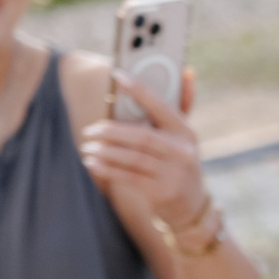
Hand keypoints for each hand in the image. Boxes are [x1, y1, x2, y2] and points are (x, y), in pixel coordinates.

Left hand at [81, 67, 208, 226]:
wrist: (190, 206)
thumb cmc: (178, 162)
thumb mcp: (183, 136)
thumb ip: (181, 105)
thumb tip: (186, 71)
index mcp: (186, 131)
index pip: (161, 106)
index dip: (140, 89)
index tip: (117, 76)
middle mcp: (182, 152)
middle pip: (142, 137)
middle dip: (112, 132)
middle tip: (90, 130)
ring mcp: (172, 174)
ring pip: (132, 158)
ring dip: (106, 152)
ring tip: (88, 147)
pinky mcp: (160, 193)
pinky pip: (127, 177)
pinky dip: (107, 169)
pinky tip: (93, 163)